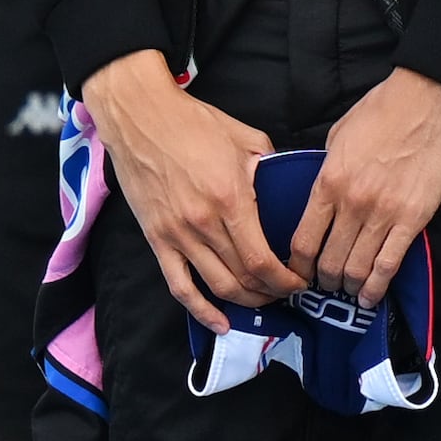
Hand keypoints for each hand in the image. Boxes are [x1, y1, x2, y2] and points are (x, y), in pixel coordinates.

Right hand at [83, 58, 288, 331]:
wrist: (139, 117)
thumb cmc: (193, 123)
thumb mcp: (246, 139)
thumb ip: (270, 168)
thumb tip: (288, 187)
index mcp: (231, 199)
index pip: (264, 259)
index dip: (286, 280)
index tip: (300, 282)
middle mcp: (204, 224)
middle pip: (245, 278)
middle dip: (272, 292)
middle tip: (288, 293)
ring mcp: (177, 234)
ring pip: (217, 287)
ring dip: (246, 302)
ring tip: (263, 301)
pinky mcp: (156, 239)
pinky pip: (179, 286)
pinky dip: (201, 310)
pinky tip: (220, 323)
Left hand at [294, 68, 440, 306]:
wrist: (430, 98)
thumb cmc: (383, 110)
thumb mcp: (338, 137)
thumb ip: (328, 172)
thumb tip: (322, 198)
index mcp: (328, 181)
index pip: (303, 240)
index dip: (296, 266)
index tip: (297, 273)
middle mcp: (352, 203)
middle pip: (328, 261)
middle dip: (324, 280)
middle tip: (326, 285)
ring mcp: (384, 213)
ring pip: (357, 268)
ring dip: (349, 286)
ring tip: (349, 290)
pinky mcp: (414, 218)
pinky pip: (390, 263)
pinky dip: (377, 286)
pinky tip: (370, 297)